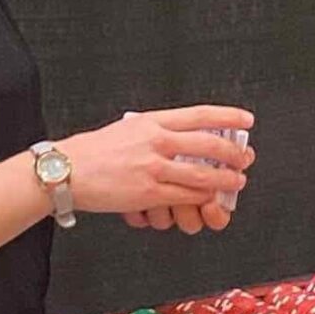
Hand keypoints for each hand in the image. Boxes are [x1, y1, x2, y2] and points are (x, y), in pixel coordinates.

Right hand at [57, 106, 252, 232]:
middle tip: (244, 158)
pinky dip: (202, 197)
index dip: (228, 117)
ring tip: (235, 181)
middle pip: (209, 145)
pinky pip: (185, 195)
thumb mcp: (128, 129)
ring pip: (203, 175)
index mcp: (152, 121)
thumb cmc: (94, 151)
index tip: (245, 120)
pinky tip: (209, 197)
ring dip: (225, 180)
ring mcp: (153, 168)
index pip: (199, 115)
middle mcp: (156, 141)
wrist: (68, 170)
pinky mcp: (149, 193)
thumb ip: (155, 131)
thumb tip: (181, 136)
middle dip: (234, 154)